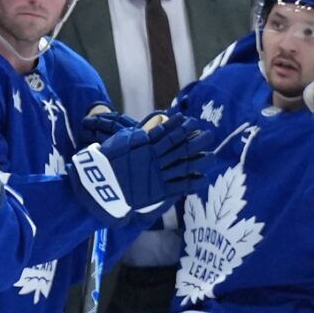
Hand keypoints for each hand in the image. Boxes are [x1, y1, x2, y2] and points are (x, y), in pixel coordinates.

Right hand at [71, 110, 209, 219]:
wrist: (101, 184)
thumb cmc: (107, 160)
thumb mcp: (121, 141)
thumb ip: (138, 136)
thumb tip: (149, 131)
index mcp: (147, 144)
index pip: (168, 133)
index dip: (181, 127)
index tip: (191, 121)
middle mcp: (156, 158)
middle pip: (181, 147)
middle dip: (197, 141)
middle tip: (210, 134)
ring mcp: (159, 174)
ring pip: (185, 166)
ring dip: (200, 161)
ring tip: (212, 157)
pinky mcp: (159, 190)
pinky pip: (180, 186)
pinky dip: (192, 182)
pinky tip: (203, 178)